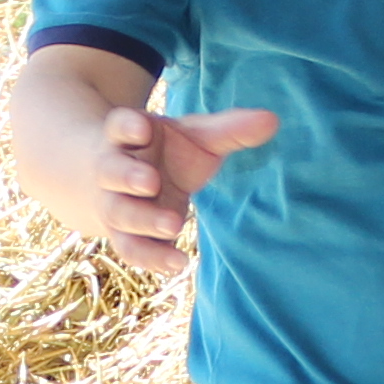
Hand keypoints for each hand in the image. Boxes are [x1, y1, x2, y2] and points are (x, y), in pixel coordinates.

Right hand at [88, 103, 277, 275]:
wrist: (126, 183)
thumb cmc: (166, 152)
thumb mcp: (194, 137)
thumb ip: (228, 130)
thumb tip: (272, 121)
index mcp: (126, 136)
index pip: (119, 125)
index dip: (127, 126)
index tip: (143, 128)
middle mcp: (112, 169)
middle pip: (111, 172)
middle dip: (128, 177)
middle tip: (152, 181)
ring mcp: (113, 204)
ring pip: (118, 213)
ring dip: (143, 220)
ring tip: (174, 225)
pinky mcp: (124, 234)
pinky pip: (130, 248)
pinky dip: (152, 256)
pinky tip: (177, 262)